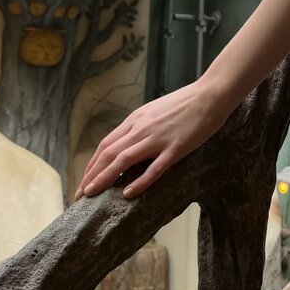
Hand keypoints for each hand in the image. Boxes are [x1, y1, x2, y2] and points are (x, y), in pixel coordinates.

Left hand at [74, 80, 227, 200]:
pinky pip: (154, 167)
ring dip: (104, 177)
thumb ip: (141, 125)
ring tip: (91, 194)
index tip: (84, 180)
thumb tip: (128, 142)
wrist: (211, 94)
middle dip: (91, 174)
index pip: (106, 144)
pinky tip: (128, 193)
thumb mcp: (156, 111)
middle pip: (109, 153)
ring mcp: (158, 138)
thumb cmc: (186, 103)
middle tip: (79, 195)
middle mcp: (142, 128)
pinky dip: (139, 181)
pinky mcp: (176, 147)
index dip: (92, 164)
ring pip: (124, 159)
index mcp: (137, 119)